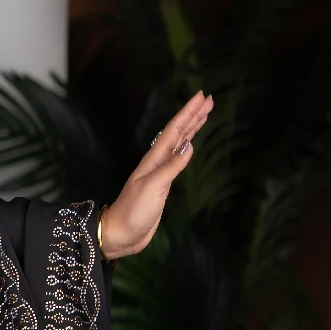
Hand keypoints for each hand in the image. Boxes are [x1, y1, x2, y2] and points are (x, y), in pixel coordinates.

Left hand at [96, 90, 213, 258]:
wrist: (122, 233)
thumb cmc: (133, 211)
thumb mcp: (153, 188)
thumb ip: (171, 167)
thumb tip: (189, 146)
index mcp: (153, 159)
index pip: (174, 130)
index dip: (188, 113)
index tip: (202, 96)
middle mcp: (157, 161)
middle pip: (178, 132)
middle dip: (193, 115)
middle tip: (208, 99)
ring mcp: (160, 172)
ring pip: (179, 143)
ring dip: (191, 128)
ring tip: (204, 113)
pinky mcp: (163, 184)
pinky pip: (178, 158)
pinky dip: (186, 146)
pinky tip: (191, 142)